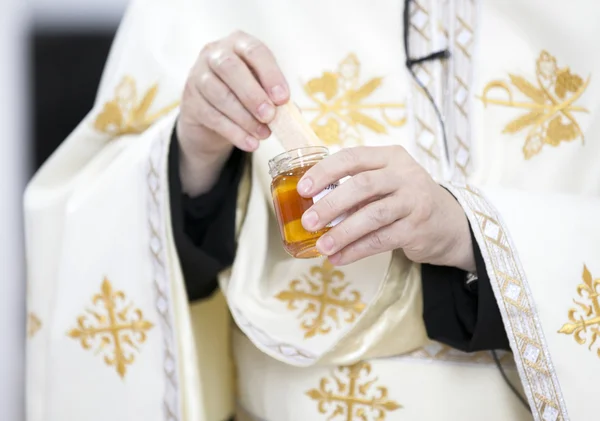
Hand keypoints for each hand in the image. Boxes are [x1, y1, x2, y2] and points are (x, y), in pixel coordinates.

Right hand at [177, 31, 288, 195]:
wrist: (211, 112)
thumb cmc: (243, 93)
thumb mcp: (261, 88)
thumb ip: (275, 96)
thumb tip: (292, 113)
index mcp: (238, 43)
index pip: (254, 51)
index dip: (270, 75)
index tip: (283, 98)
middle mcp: (214, 54)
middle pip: (230, 69)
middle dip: (253, 95)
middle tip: (270, 116)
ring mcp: (198, 76)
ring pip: (219, 94)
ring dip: (244, 118)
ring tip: (263, 134)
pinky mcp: (190, 101)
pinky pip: (212, 116)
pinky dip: (234, 132)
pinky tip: (250, 143)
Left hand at [297, 146, 475, 271]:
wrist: (450, 223)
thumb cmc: (405, 199)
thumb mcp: (386, 182)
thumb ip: (356, 187)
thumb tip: (312, 204)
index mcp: (390, 157)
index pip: (353, 157)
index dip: (325, 171)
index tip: (303, 189)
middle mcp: (405, 175)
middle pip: (362, 185)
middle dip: (331, 204)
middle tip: (308, 222)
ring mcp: (414, 201)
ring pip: (372, 215)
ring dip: (343, 233)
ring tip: (322, 246)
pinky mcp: (417, 228)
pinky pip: (381, 240)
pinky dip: (356, 250)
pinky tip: (339, 258)